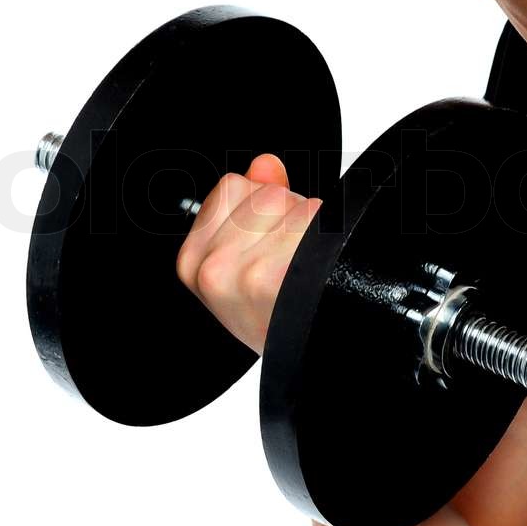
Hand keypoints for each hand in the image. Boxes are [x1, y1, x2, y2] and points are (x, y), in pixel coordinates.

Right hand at [175, 153, 322, 354]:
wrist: (314, 359)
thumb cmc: (278, 321)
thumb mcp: (245, 267)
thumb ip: (250, 204)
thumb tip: (266, 165)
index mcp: (193, 262)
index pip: (233, 187)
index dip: (260, 208)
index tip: (266, 243)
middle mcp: (214, 268)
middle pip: (268, 194)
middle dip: (288, 218)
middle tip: (291, 265)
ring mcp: (246, 271)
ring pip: (296, 206)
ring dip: (313, 231)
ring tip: (307, 271)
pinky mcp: (280, 274)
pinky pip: (319, 221)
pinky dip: (333, 238)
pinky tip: (323, 272)